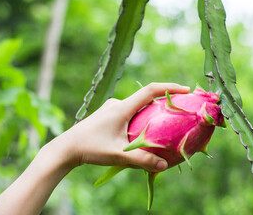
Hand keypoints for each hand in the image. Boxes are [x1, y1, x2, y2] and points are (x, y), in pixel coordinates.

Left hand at [55, 82, 189, 171]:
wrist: (66, 148)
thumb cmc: (90, 148)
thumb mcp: (118, 154)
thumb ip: (142, 159)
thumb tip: (164, 164)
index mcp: (122, 107)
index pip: (150, 90)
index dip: (169, 87)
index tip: (186, 90)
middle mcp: (117, 104)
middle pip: (146, 97)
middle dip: (163, 100)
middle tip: (179, 109)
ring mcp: (112, 108)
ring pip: (137, 106)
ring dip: (151, 111)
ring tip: (164, 122)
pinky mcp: (108, 115)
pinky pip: (130, 112)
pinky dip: (141, 117)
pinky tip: (142, 131)